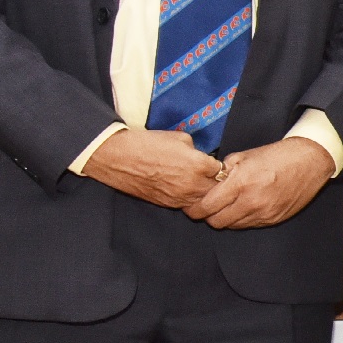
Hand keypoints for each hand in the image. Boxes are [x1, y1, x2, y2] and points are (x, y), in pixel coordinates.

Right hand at [81, 127, 222, 208]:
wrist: (119, 158)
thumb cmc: (148, 144)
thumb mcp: (179, 137)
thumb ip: (196, 149)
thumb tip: (201, 156)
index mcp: (200, 165)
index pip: (223, 171)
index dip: (220, 167)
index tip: (215, 164)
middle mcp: (194, 185)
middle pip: (217, 190)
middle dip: (216, 182)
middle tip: (210, 175)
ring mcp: (181, 197)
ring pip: (204, 201)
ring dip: (203, 193)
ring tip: (197, 183)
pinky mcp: (168, 204)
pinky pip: (187, 205)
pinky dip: (189, 198)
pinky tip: (183, 188)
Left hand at [187, 137, 334, 229]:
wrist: (310, 162)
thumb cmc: (278, 155)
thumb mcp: (245, 156)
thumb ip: (225, 170)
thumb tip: (211, 180)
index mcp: (241, 183)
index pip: (207, 207)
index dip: (195, 210)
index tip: (191, 207)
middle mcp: (251, 202)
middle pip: (217, 222)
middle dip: (208, 216)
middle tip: (206, 208)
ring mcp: (264, 213)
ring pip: (233, 226)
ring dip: (226, 218)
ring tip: (226, 206)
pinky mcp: (273, 220)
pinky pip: (249, 225)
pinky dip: (242, 218)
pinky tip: (244, 206)